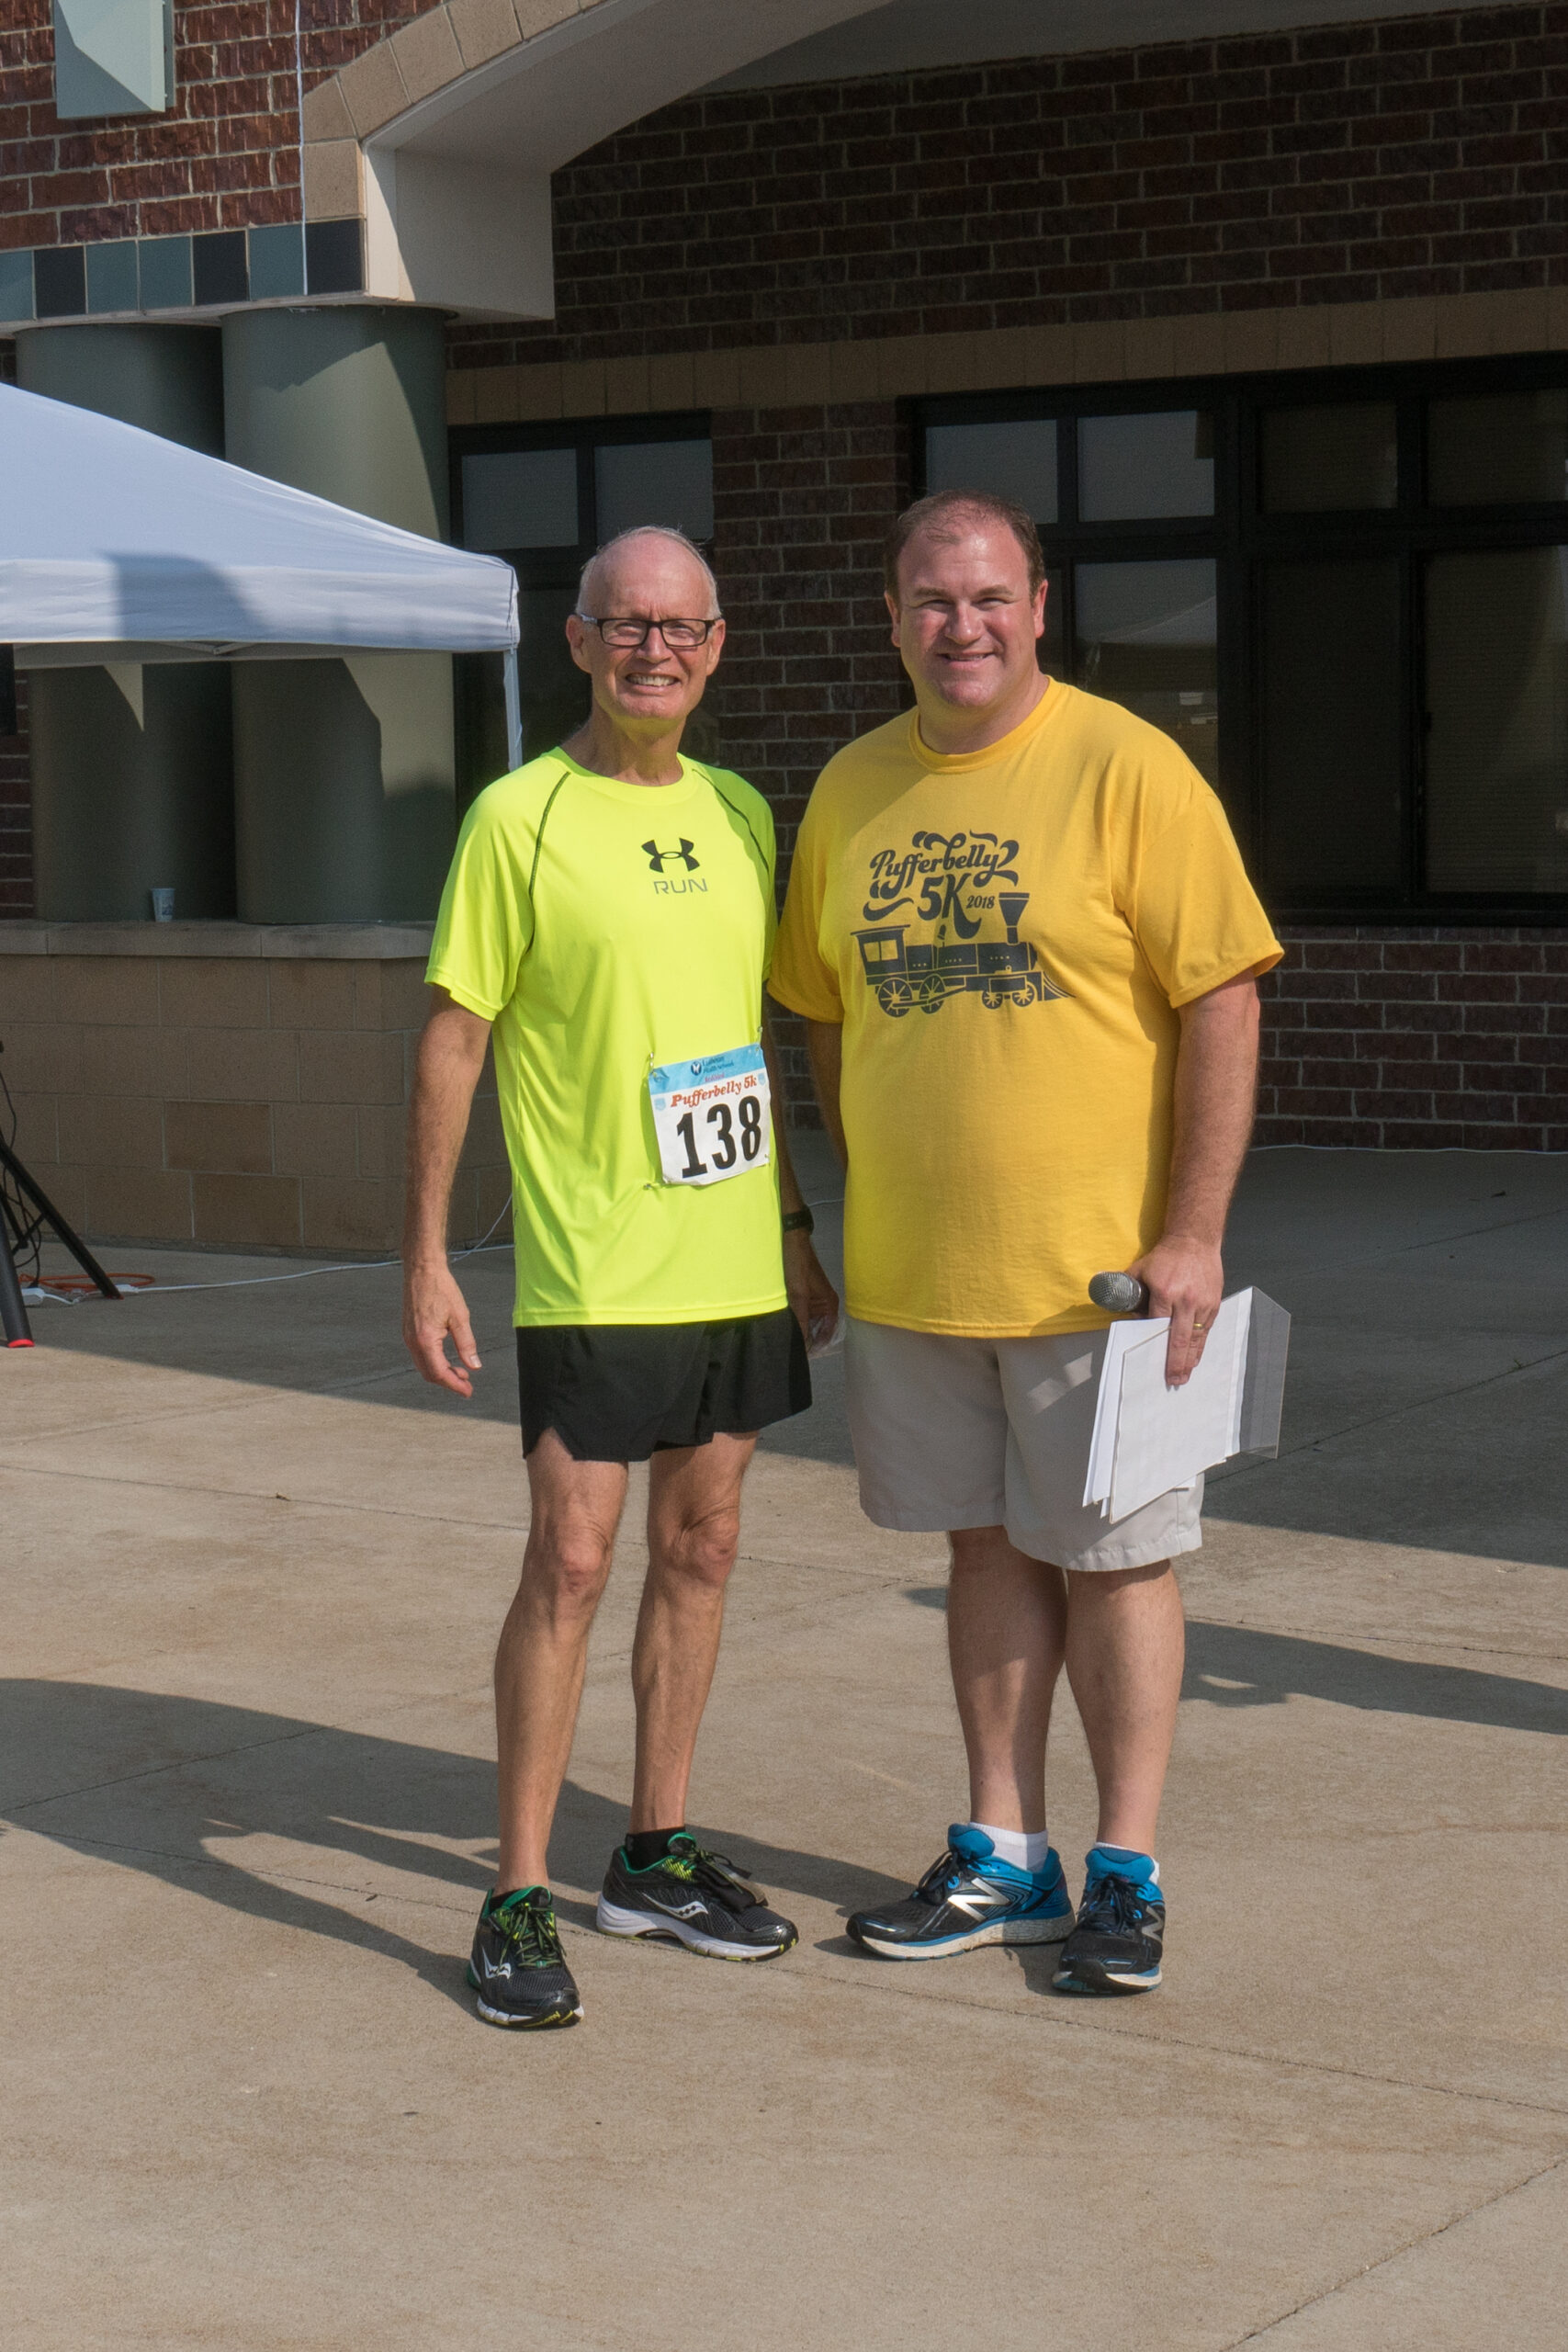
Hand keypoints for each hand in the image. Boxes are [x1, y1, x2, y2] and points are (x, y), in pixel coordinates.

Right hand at [402, 1259, 481, 1397]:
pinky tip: (447, 1358)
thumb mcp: (460, 1317)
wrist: (422, 1269)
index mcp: (425, 1340)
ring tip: (461, 1372)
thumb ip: (467, 1344)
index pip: (439, 1373)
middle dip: (448, 1382)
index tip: (468, 1392)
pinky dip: (433, 1362)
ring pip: (423, 1365)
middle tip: (467, 1385)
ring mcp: (408, 1337)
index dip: (454, 1385)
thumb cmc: (441, 1288)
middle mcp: (412, 1341)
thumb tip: (474, 1366)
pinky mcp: (408, 1331)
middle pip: (429, 1373)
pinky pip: (419, 1355)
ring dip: (441, 1372)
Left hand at [783, 1228, 838, 1354]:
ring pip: (805, 1323)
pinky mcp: (800, 1298)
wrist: (790, 1240)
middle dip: (805, 1340)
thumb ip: (800, 1318)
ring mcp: (811, 1302)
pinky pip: (797, 1315)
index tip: (802, 1357)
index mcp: (829, 1305)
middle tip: (789, 1352)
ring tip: (784, 1343)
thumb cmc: (799, 1264)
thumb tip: (800, 1343)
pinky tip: (781, 1328)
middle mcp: (823, 1306)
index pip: (827, 1334)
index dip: (816, 1346)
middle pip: (816, 1331)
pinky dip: (791, 1321)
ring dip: (796, 1330)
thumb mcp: (799, 1293)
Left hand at [1127, 1233, 1222, 1388]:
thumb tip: (1120, 1311)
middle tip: (1172, 1381)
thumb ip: (1129, 1291)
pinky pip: (1206, 1330)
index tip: (1149, 1363)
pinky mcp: (1213, 1304)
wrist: (1195, 1240)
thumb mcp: (1140, 1270)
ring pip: (1196, 1338)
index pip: (1156, 1325)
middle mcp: (1185, 1300)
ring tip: (1185, 1377)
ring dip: (1190, 1360)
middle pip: (1179, 1339)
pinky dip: (1200, 1346)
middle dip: (1175, 1363)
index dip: (1153, 1345)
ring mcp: (1202, 1303)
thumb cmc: (1164, 1257)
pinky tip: (1195, 1358)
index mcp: (1164, 1292)